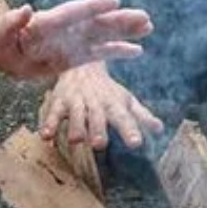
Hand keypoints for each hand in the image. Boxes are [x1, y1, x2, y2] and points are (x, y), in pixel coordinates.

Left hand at [0, 0, 151, 78]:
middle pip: (95, 22)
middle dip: (118, 20)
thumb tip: (25, 10)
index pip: (72, 13)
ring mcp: (72, 42)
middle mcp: (65, 29)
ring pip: (103, 35)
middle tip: (144, 16)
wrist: (4, 52)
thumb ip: (10, 23)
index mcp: (47, 22)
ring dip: (125, 31)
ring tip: (148, 26)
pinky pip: (99, 53)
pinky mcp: (75, 57)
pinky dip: (117, 51)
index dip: (92, 7)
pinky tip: (137, 50)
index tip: (113, 1)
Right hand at [39, 62, 163, 149]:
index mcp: (113, 104)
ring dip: (75, 126)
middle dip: (98, 129)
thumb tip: (160, 129)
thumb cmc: (106, 90)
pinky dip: (49, 124)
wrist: (81, 63)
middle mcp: (95, 103)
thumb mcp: (125, 100)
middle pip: (97, 117)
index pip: (124, 118)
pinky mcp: (59, 102)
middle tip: (100, 144)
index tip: (136, 143)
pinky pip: (53, 113)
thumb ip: (141, 116)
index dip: (129, 130)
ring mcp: (76, 102)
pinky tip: (46, 136)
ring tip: (75, 140)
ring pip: (75, 115)